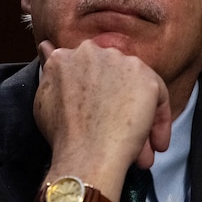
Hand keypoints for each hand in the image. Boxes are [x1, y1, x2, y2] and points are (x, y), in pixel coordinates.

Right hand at [35, 39, 170, 201]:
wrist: (86, 155)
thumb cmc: (62, 135)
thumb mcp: (43, 97)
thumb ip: (50, 71)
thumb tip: (46, 47)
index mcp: (65, 55)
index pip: (87, 71)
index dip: (94, 98)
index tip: (96, 118)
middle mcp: (93, 51)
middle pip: (112, 78)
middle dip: (115, 107)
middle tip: (116, 135)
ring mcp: (121, 62)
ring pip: (135, 89)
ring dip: (138, 118)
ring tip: (138, 150)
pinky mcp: (146, 78)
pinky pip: (158, 99)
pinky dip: (158, 123)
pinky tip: (153, 145)